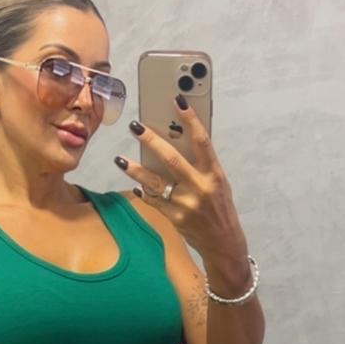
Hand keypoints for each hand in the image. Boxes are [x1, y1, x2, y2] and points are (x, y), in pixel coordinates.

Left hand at [114, 97, 246, 259]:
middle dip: (152, 141)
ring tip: (121, 160)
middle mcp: (200, 187)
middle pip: (172, 159)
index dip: (190, 120)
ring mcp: (186, 204)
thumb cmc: (220, 206)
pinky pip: (154, 201)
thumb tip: (177, 140)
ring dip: (136, 171)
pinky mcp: (175, 219)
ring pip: (156, 183)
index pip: (202, 141)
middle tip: (135, 126)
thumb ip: (201, 164)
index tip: (177, 100)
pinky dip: (144, 192)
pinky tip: (136, 185)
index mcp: (214, 174)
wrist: (223, 242)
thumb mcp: (218, 182)